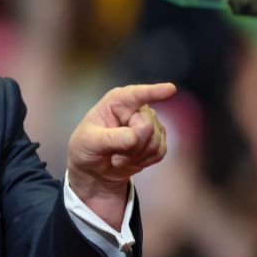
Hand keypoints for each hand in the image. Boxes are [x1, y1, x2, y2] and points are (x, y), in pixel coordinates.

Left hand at [67, 83, 175, 223]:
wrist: (95, 167)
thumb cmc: (87, 147)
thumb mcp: (89, 142)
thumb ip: (111, 139)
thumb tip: (134, 137)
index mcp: (117, 101)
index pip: (137, 95)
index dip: (154, 91)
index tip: (170, 89)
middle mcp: (137, 108)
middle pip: (146, 127)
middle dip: (130, 146)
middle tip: (113, 155)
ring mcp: (150, 123)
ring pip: (154, 142)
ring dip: (135, 156)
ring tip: (118, 156)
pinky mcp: (158, 140)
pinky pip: (159, 152)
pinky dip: (143, 161)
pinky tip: (130, 160)